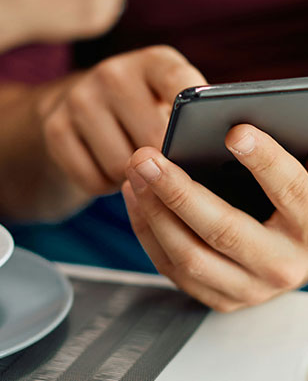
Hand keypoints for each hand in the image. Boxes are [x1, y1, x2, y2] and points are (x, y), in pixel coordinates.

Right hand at [38, 46, 206, 197]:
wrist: (78, 109)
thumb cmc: (145, 114)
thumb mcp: (170, 103)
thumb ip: (196, 119)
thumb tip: (224, 149)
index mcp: (154, 61)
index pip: (181, 86)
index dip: (194, 119)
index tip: (204, 146)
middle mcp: (113, 72)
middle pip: (152, 139)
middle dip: (164, 165)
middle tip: (166, 169)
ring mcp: (79, 98)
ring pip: (121, 165)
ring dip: (132, 179)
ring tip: (136, 167)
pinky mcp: (54, 127)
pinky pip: (91, 180)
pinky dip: (103, 186)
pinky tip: (106, 170)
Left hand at [122, 124, 307, 311]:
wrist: (287, 257)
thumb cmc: (282, 204)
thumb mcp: (287, 180)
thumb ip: (265, 158)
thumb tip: (227, 129)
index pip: (291, 190)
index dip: (264, 160)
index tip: (234, 132)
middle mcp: (283, 264)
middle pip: (224, 230)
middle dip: (177, 191)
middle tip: (146, 158)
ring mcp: (250, 288)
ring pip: (190, 256)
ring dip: (153, 211)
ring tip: (135, 174)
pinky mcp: (220, 299)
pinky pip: (171, 268)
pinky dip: (147, 229)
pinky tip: (136, 196)